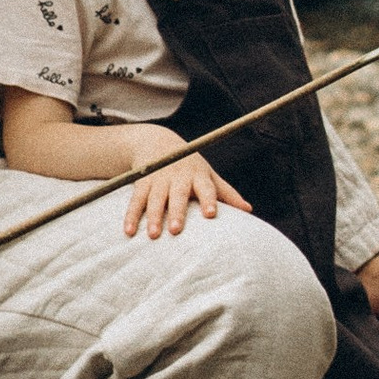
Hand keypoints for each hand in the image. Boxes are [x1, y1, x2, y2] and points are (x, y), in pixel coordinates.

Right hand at [121, 137, 251, 237]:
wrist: (159, 143)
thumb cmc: (192, 167)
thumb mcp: (209, 176)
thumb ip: (227, 193)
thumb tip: (249, 210)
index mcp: (199, 176)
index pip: (206, 188)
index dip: (209, 200)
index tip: (211, 214)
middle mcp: (178, 177)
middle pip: (178, 195)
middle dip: (176, 211)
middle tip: (176, 230)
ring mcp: (159, 179)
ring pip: (155, 198)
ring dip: (152, 216)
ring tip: (153, 235)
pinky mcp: (142, 182)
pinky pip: (135, 200)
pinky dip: (131, 215)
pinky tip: (129, 231)